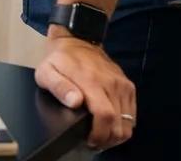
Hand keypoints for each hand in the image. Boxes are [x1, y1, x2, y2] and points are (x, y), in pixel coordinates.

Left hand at [35, 32, 135, 150]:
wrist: (76, 39)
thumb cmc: (60, 59)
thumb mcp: (47, 71)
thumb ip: (59, 86)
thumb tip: (74, 102)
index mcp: (91, 80)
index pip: (105, 116)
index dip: (99, 135)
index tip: (89, 140)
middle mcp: (111, 83)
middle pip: (119, 125)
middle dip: (107, 140)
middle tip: (94, 141)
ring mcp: (122, 84)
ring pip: (129, 123)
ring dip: (116, 134)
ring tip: (102, 134)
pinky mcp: (128, 85)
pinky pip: (133, 114)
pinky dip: (124, 124)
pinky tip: (110, 124)